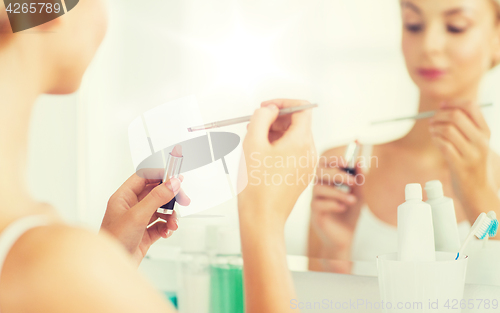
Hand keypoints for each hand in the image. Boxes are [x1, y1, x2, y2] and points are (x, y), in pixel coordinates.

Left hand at [101, 172, 189, 265]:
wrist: (112, 270)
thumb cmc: (114, 241)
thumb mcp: (138, 216)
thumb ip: (157, 197)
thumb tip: (172, 183)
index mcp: (123, 197)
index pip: (143, 177)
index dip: (159, 175)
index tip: (175, 177)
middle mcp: (130, 207)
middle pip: (155, 193)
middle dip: (170, 197)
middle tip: (183, 199)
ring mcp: (138, 221)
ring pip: (160, 210)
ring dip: (170, 215)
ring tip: (173, 223)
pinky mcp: (144, 234)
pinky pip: (161, 225)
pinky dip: (167, 227)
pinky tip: (167, 232)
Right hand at [238, 99, 316, 229]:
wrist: (262, 217)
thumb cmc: (257, 185)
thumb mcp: (253, 143)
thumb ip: (261, 118)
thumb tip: (268, 109)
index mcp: (301, 142)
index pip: (302, 108)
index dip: (283, 103)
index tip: (266, 107)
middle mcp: (309, 152)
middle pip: (298, 123)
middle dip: (276, 119)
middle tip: (255, 124)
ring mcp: (307, 165)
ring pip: (295, 138)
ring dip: (276, 133)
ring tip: (255, 141)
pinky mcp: (301, 175)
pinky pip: (294, 153)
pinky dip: (280, 147)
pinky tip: (262, 156)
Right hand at [310, 150, 364, 258]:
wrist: (345, 237)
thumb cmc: (349, 213)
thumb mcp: (358, 195)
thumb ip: (359, 180)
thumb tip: (359, 162)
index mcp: (328, 180)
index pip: (325, 163)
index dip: (333, 159)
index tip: (347, 160)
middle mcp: (319, 187)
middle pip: (319, 172)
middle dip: (335, 173)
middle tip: (352, 181)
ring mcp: (315, 200)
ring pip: (318, 188)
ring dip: (337, 192)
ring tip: (352, 200)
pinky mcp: (315, 214)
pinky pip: (318, 204)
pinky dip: (332, 204)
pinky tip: (343, 208)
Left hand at [430, 100, 499, 219]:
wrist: (480, 192)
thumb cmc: (474, 165)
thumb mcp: (479, 144)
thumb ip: (468, 127)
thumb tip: (445, 106)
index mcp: (486, 133)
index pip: (471, 106)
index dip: (453, 103)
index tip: (441, 106)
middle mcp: (481, 142)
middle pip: (456, 116)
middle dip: (439, 115)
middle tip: (432, 120)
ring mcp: (471, 154)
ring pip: (447, 130)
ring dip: (434, 127)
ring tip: (432, 130)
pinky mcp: (459, 165)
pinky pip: (443, 145)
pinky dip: (435, 139)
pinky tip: (435, 139)